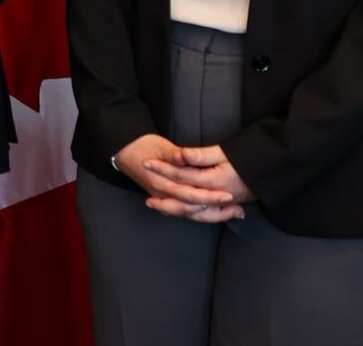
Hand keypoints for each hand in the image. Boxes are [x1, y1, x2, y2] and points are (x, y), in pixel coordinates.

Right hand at [115, 134, 246, 222]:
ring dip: (213, 216)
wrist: (124, 152)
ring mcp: (164, 199)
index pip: (190, 195)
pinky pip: (185, 212)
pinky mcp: (166, 200)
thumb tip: (183, 157)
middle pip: (193, 209)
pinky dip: (202, 214)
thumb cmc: (143, 147)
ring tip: (233, 213)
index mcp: (162, 183)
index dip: (210, 197)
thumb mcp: (159, 146)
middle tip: (238, 210)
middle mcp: (163, 195)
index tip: (229, 196)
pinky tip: (216, 212)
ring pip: (190, 214)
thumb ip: (173, 154)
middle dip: (217, 211)